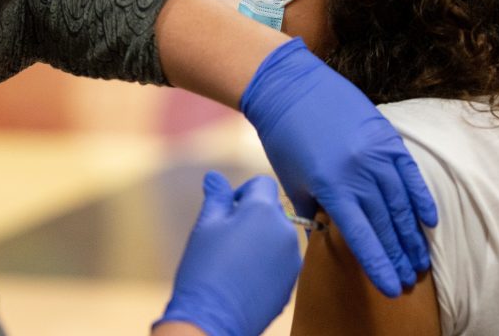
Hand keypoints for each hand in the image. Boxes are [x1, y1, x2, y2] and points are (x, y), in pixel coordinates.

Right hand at [154, 171, 300, 335]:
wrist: (212, 321)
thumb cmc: (205, 269)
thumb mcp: (206, 226)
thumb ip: (216, 197)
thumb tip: (214, 176)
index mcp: (264, 211)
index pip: (263, 184)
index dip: (243, 192)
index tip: (228, 209)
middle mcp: (285, 231)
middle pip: (272, 210)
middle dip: (252, 216)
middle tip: (227, 236)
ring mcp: (292, 259)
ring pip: (277, 235)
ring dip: (261, 239)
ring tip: (235, 260)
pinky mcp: (292, 282)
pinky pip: (281, 260)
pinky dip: (267, 261)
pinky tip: (245, 277)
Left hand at [240, 38, 437, 296]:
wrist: (290, 88)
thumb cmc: (284, 138)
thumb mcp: (292, 180)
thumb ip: (314, 210)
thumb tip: (332, 232)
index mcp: (331, 187)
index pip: (362, 237)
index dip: (378, 265)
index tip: (392, 288)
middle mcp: (359, 173)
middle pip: (386, 224)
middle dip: (399, 256)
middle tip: (411, 278)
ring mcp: (377, 153)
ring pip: (402, 203)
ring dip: (413, 234)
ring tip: (422, 260)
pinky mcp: (387, 136)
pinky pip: (411, 173)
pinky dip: (421, 198)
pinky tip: (429, 221)